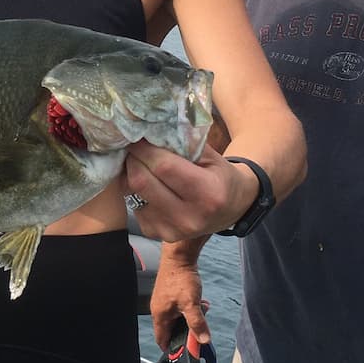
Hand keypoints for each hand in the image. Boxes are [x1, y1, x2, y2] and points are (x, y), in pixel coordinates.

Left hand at [123, 143, 252, 239]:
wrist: (232, 209)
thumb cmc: (220, 176)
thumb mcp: (211, 155)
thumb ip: (183, 142)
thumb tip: (150, 128)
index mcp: (208, 194)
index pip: (164, 167)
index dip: (146, 148)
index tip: (137, 135)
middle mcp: (189, 218)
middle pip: (142, 182)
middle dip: (134, 159)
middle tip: (134, 146)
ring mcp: (172, 230)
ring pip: (133, 194)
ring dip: (131, 173)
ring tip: (139, 161)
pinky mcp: (158, 234)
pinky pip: (134, 206)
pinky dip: (135, 190)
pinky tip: (146, 181)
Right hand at [150, 241, 211, 351]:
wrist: (179, 255)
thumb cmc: (180, 278)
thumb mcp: (191, 304)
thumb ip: (197, 324)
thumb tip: (203, 341)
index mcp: (160, 315)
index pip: (162, 339)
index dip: (173, 348)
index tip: (186, 352)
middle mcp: (159, 309)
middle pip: (172, 329)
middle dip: (187, 330)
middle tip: (199, 329)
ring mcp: (165, 300)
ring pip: (179, 317)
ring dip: (191, 317)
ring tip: (202, 311)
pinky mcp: (171, 293)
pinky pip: (181, 307)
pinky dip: (191, 307)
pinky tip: (201, 302)